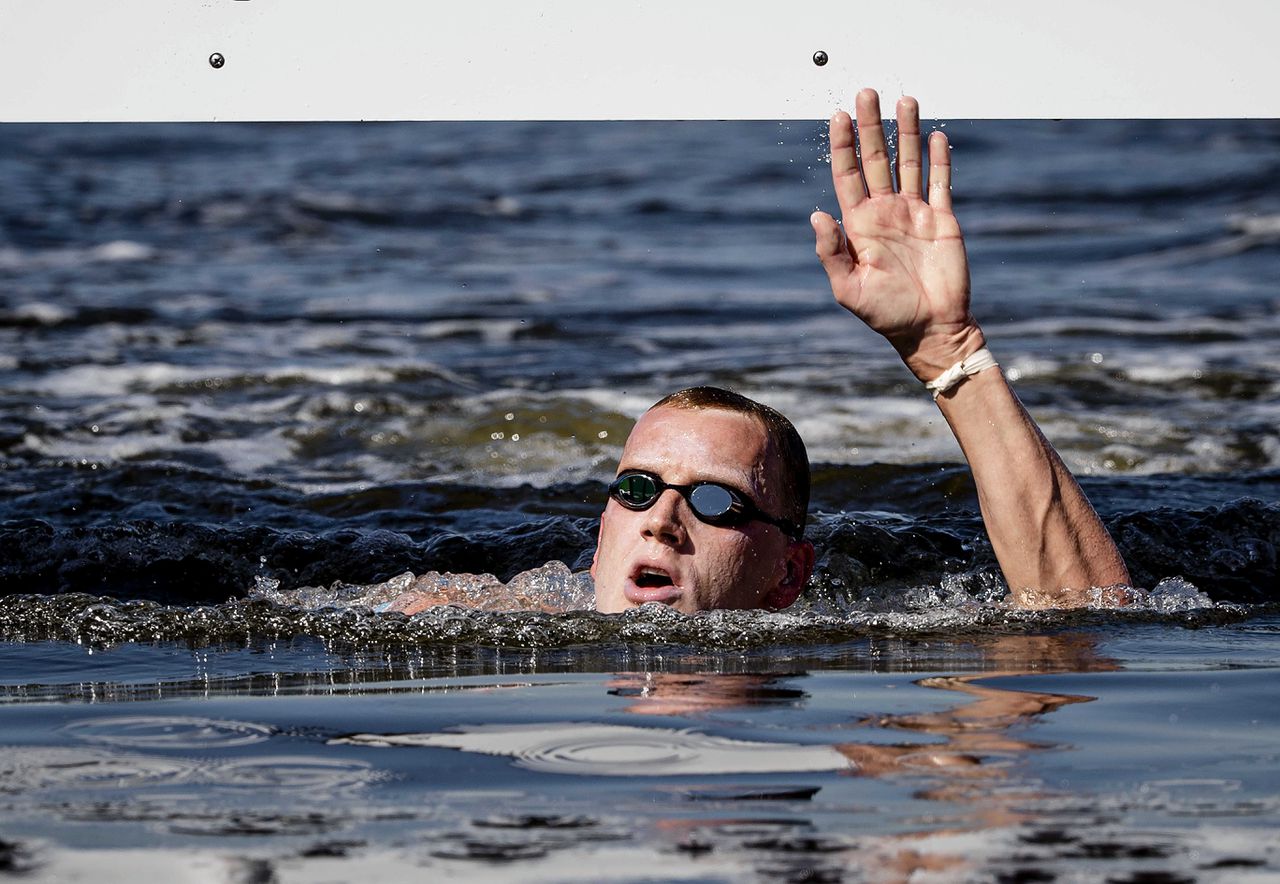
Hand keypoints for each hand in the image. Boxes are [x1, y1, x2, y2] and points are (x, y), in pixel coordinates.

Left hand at [812, 89, 982, 380]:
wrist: (931, 329)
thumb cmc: (886, 314)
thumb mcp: (849, 288)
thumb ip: (832, 252)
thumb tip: (816, 214)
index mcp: (860, 225)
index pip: (847, 175)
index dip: (842, 145)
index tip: (839, 115)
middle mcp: (885, 212)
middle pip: (875, 159)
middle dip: (870, 126)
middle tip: (866, 92)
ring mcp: (915, 213)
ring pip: (908, 162)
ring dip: (906, 132)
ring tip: (904, 100)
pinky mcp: (942, 220)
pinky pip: (940, 183)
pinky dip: (938, 159)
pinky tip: (935, 135)